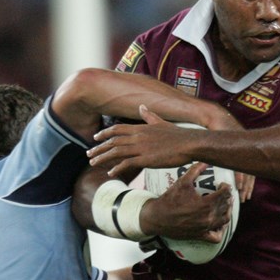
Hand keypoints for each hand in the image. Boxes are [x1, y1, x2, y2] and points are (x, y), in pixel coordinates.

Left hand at [88, 106, 205, 176]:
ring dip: (103, 158)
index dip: (105, 134)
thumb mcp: (161, 122)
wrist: (189, 143)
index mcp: (140, 128)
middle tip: (89, 154)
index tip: (96, 138)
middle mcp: (137, 137)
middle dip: (99, 148)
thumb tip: (142, 106)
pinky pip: (127, 164)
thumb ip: (149, 116)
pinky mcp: (146, 159)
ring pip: (116, 152)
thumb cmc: (178, 135)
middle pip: (113, 141)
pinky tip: (110, 173)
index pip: (117, 129)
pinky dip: (117, 168)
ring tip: (93, 163)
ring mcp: (141, 148)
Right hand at [142, 161, 232, 240]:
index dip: (226, 187)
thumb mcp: (182, 182)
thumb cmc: (169, 200)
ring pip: (225, 220)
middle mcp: (208, 217)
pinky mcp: (200, 236)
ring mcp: (205, 228)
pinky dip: (220, 231)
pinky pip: (216, 237)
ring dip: (227, 212)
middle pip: (226, 206)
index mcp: (206, 203)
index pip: (225, 194)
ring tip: (224, 206)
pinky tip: (218, 225)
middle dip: (227, 198)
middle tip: (224, 194)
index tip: (223, 184)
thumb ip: (195, 170)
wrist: (157, 218)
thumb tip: (205, 161)